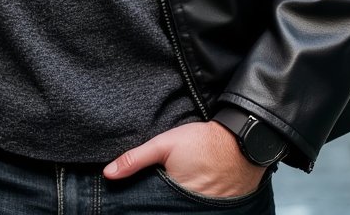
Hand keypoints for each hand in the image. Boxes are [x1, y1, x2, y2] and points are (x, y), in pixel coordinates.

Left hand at [103, 121, 264, 198]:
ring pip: (183, 212)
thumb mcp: (164, 145)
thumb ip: (135, 159)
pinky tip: (187, 197)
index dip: (142, 210)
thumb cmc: (202, 142)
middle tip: (157, 198)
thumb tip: (108, 173)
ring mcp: (207, 213)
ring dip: (175, 207)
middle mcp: (191, 211)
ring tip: (169, 198)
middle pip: (167, 212)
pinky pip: (200, 213)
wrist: (241, 141)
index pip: (152, 212)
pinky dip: (191, 207)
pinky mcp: (221, 211)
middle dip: (158, 207)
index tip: (135, 206)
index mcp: (174, 202)